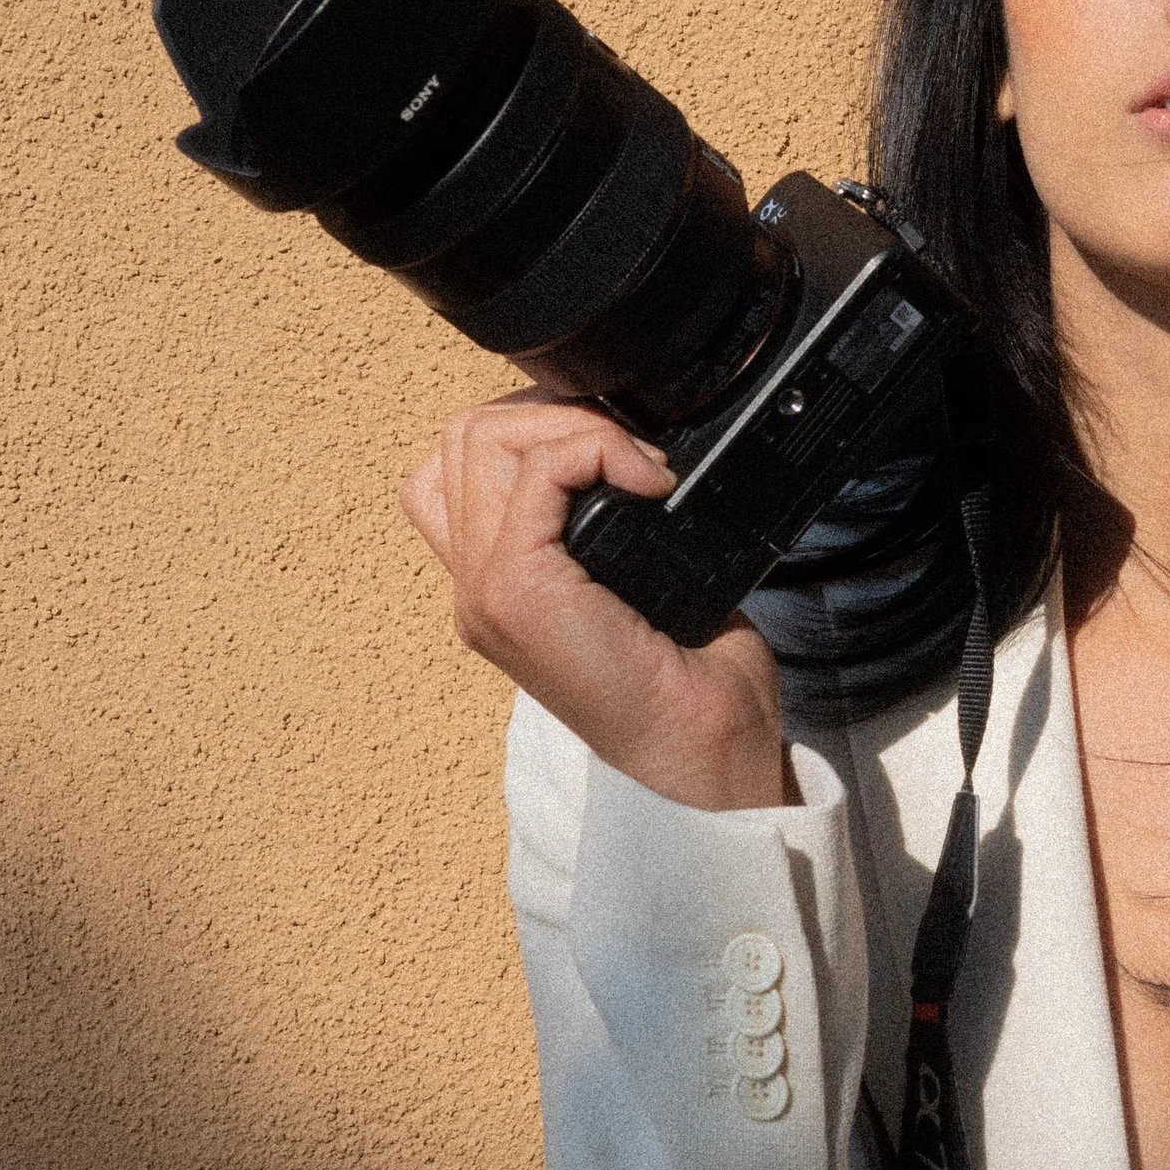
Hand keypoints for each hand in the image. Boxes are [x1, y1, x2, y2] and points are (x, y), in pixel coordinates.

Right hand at [401, 396, 789, 810]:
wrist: (705, 756)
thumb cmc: (692, 689)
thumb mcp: (647, 587)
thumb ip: (617, 526)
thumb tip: (647, 459)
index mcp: (500, 586)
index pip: (464, 466)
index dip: (536, 431)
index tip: (617, 449)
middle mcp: (477, 588)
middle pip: (463, 438)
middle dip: (550, 414)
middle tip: (626, 449)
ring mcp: (487, 590)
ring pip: (479, 439)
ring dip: (568, 426)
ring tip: (633, 466)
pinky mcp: (516, 590)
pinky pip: (536, 471)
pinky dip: (597, 450)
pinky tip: (650, 482)